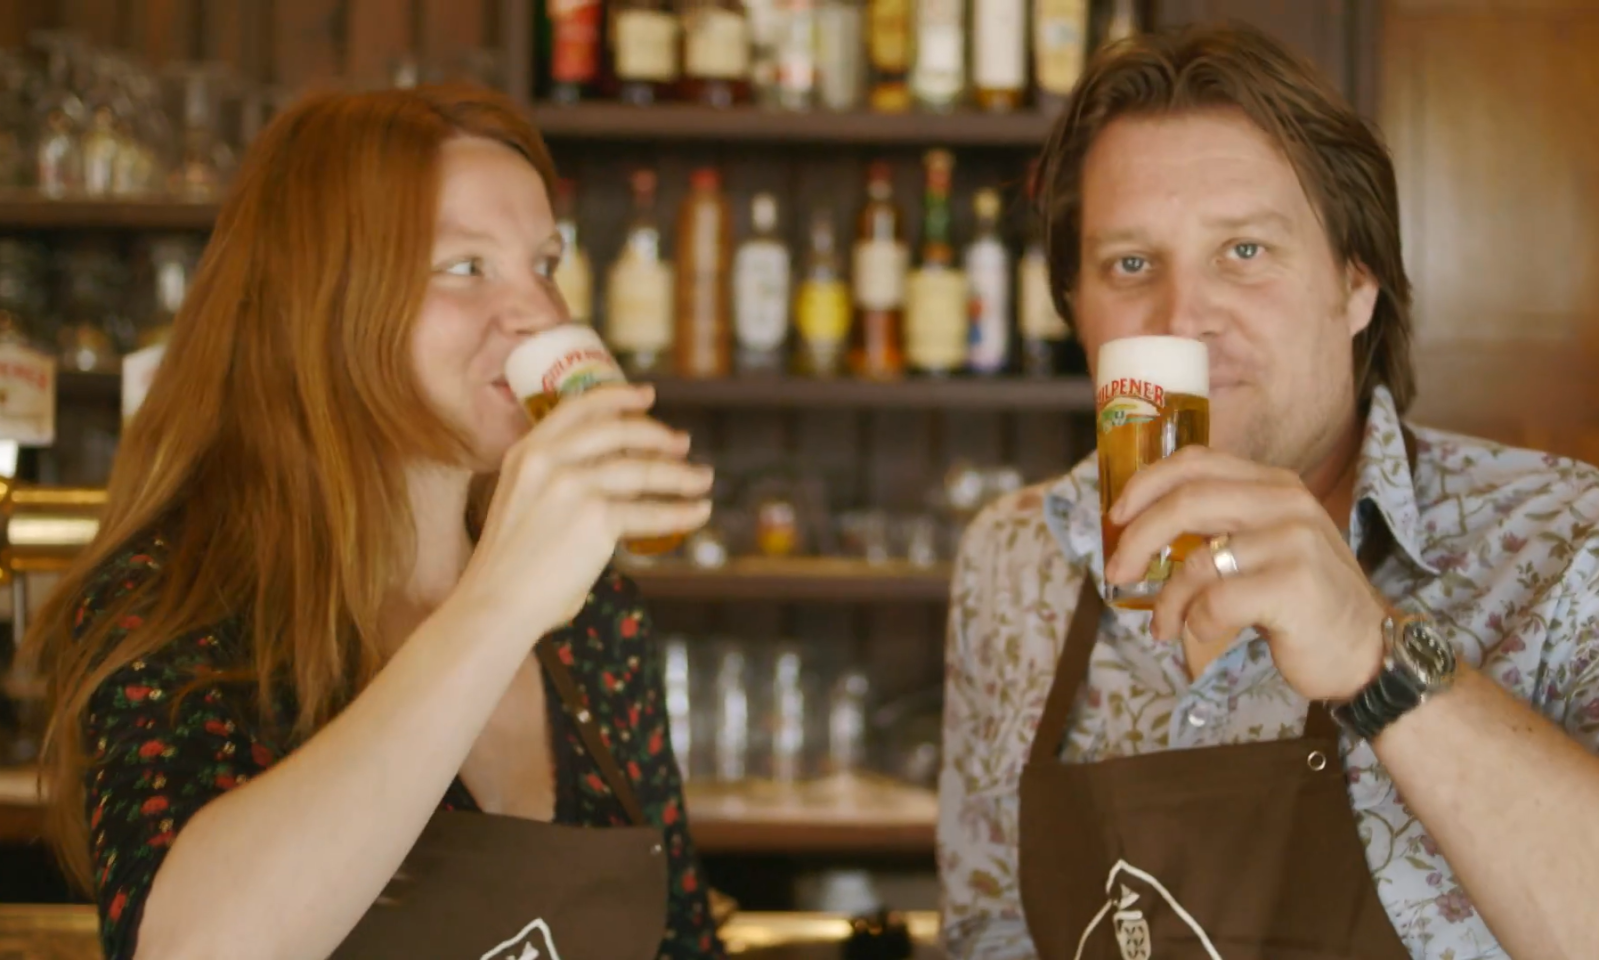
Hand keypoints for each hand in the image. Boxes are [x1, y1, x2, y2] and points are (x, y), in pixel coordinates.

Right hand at [461, 384, 713, 631]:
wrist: (495, 603)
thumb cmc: (509, 568)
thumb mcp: (522, 502)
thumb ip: (555, 483)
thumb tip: (611, 481)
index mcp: (526, 453)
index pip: (578, 408)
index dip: (618, 396)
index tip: (647, 395)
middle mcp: (548, 460)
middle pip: (617, 430)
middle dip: (657, 434)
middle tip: (682, 443)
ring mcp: (572, 486)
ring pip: (643, 470)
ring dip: (680, 474)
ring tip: (703, 479)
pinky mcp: (596, 518)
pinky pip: (651, 511)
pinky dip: (682, 512)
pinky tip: (698, 512)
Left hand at [1104, 445, 1385, 700]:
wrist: (1366, 649)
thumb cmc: (1300, 599)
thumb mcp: (1263, 545)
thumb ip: (1217, 525)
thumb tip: (1136, 527)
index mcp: (1273, 484)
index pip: (1195, 462)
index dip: (1145, 484)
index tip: (1116, 517)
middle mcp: (1286, 502)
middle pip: (1187, 502)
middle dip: (1137, 539)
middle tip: (1116, 572)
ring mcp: (1294, 542)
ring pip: (1197, 562)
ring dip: (1166, 601)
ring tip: (1163, 627)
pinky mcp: (1295, 586)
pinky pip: (1217, 601)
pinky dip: (1196, 622)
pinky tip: (1201, 633)